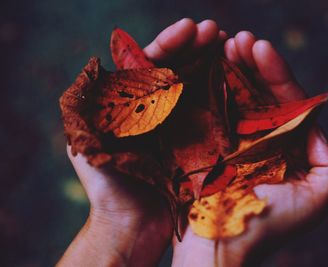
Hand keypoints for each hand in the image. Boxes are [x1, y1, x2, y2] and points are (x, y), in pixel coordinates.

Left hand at [57, 18, 225, 266]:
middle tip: (218, 31)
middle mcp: (160, 111)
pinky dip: (227, 96)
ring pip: (200, 87)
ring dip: (216, 64)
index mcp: (133, 106)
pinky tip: (240, 79)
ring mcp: (182, 126)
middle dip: (198, 48)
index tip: (190, 28)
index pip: (151, 65)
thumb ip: (90, 105)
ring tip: (234, 44)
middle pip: (180, 70)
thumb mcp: (87, 141)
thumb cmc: (107, 187)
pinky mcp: (201, 145)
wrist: (131, 228)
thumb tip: (100, 64)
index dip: (170, 44)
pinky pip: (215, 116)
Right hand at [171, 32, 327, 266]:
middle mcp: (258, 140)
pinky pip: (208, 112)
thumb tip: (314, 121)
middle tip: (239, 39)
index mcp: (284, 147)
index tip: (260, 49)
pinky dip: (208, 88)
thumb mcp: (318, 197)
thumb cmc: (268, 227)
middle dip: (251, 64)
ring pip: (232, 97)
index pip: (285, 102)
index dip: (276, 74)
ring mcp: (229, 140)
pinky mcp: (204, 144)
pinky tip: (206, 65)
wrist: (219, 247)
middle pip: (258, 93)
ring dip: (230, 68)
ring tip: (224, 43)